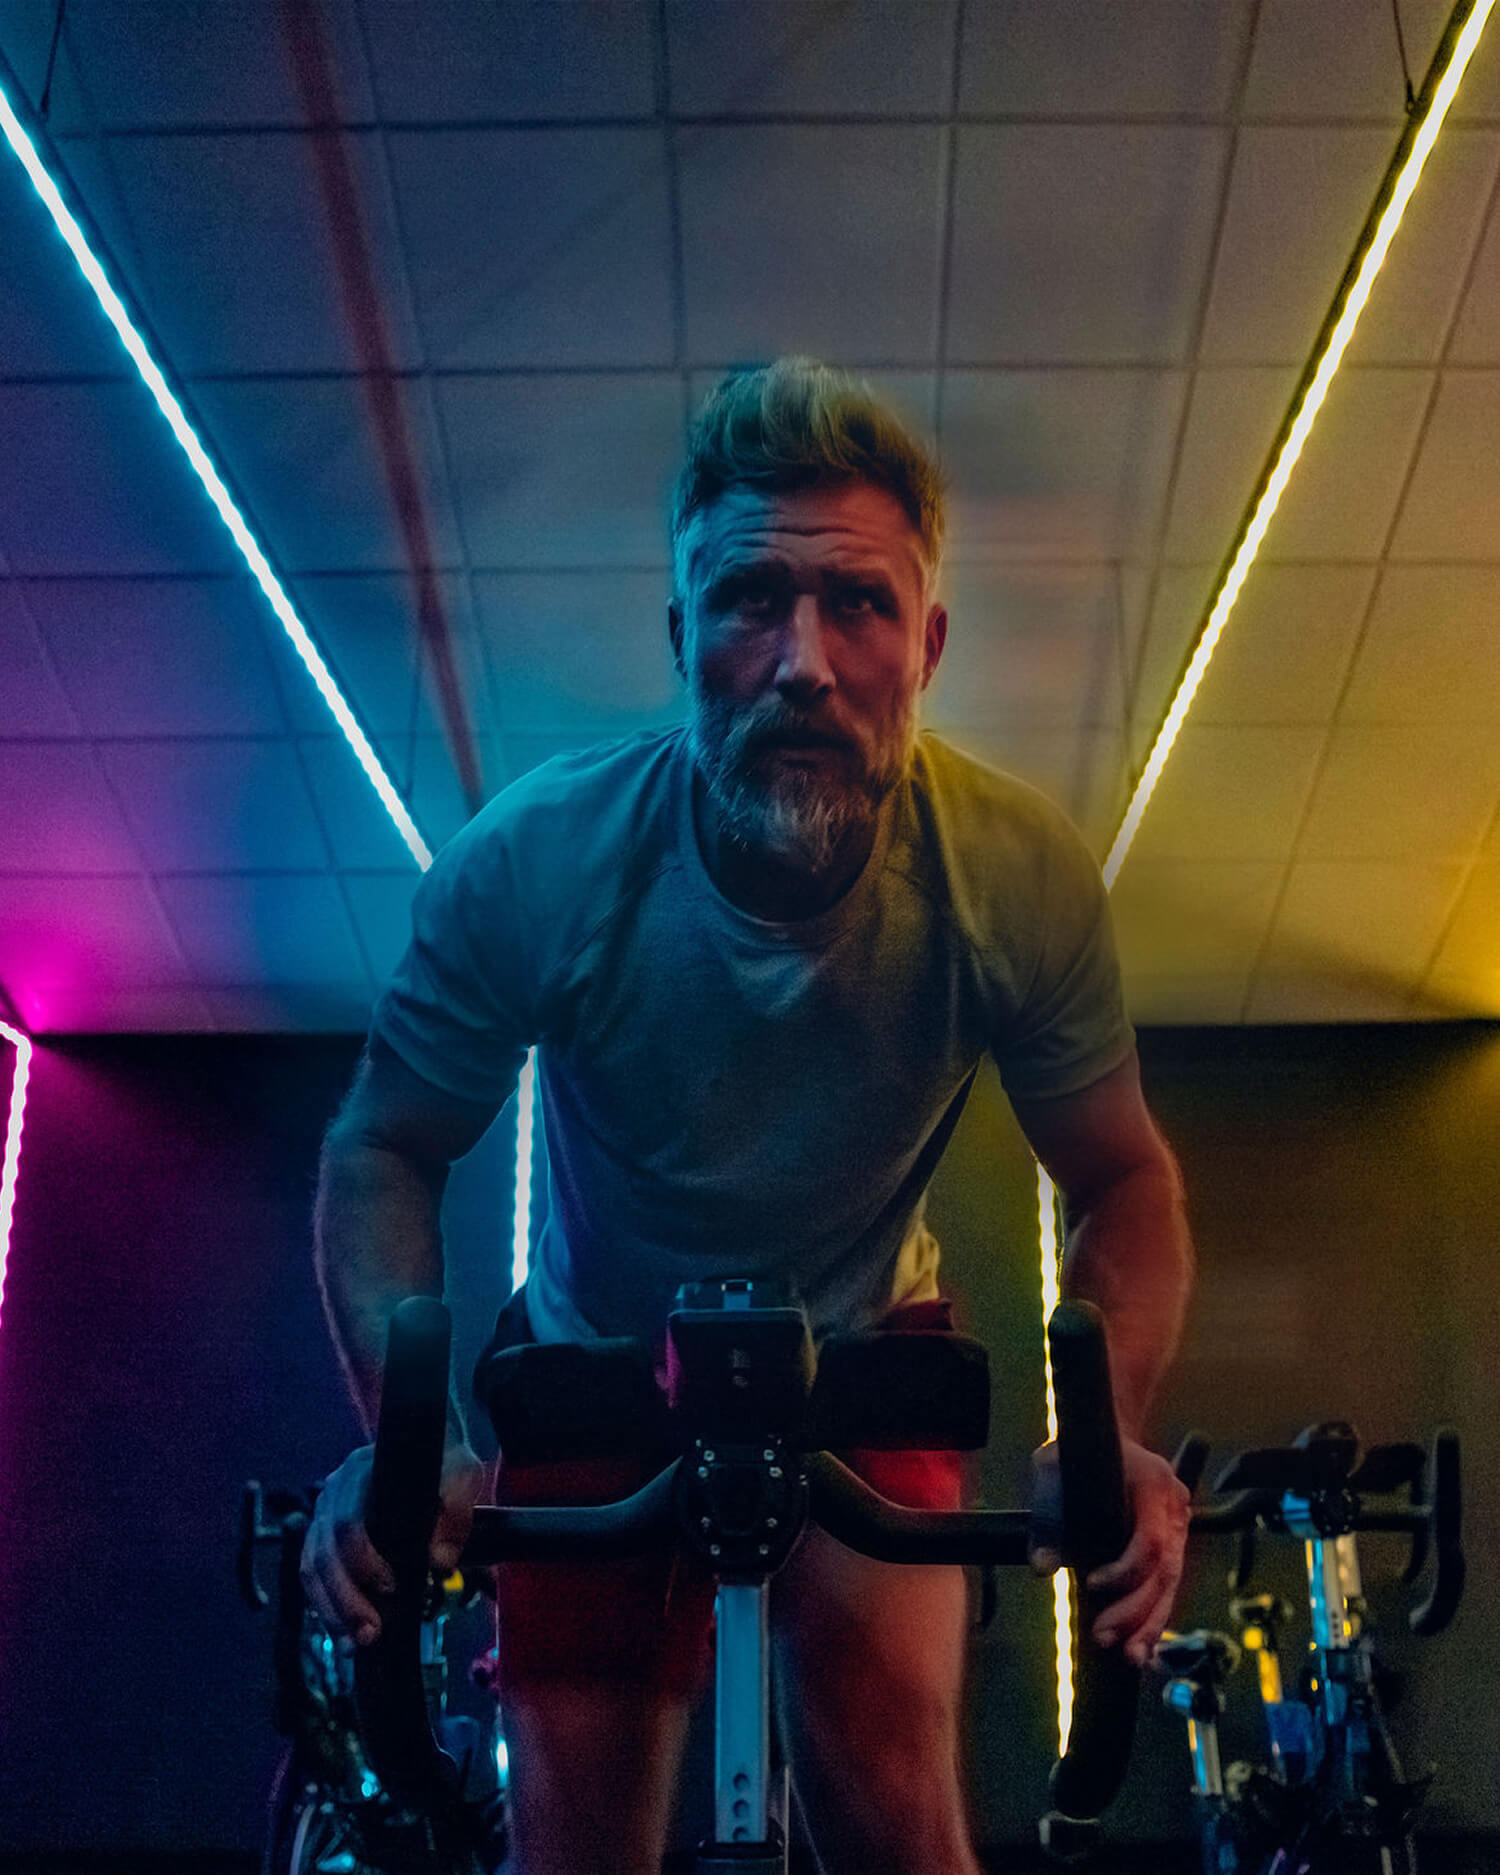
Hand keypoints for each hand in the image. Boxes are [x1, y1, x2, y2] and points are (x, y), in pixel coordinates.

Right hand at [300, 1440, 486, 1646]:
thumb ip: (456, 1510)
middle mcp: (331, 1493)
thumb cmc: (442, 1464)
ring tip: (359, 1643)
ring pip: (311, 1570)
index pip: (345, 1521)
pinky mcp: (323, 1540)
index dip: (363, 1559)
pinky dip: (327, 1609)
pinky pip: (313, 1580)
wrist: (427, 1455)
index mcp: (359, 1472)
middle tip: (372, 1633)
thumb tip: (438, 1562)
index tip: (391, 1587)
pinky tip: (346, 1636)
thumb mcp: (461, 1473)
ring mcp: (322, 1517)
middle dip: (345, 1598)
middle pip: (323, 1553)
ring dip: (333, 1611)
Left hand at [1029, 1437, 1189, 1667]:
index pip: (1151, 1540)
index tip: (1092, 1585)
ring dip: (1149, 1622)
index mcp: (1153, 1482)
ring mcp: (1180, 1524)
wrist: (1109, 1428)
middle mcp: (1175, 1506)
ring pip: (1173, 1583)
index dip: (1125, 1571)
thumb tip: (1043, 1566)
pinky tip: (1143, 1647)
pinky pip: (1169, 1583)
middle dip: (1137, 1610)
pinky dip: (1155, 1615)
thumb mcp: (1054, 1468)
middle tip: (1103, 1637)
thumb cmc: (1078, 1448)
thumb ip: (1049, 1516)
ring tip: (1129, 1656)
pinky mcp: (1174, 1541)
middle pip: (1166, 1570)